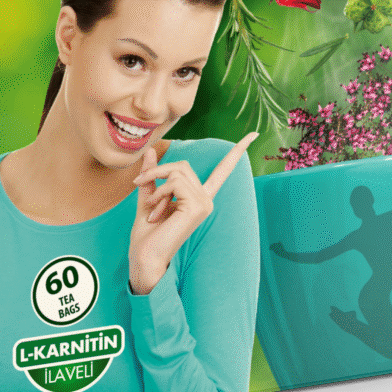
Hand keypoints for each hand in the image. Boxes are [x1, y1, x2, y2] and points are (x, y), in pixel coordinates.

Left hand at [127, 133, 258, 295]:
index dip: (237, 152)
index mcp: (198, 198)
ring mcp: (204, 203)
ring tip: (150, 207)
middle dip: (158, 171)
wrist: (146, 257)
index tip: (253, 135)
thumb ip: (152, 175)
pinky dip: (159, 193)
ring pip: (177, 171)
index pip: (223, 171)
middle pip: (183, 165)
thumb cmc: (147, 234)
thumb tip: (152, 151)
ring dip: (155, 184)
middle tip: (139, 184)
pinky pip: (174, 183)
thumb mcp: (148, 197)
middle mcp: (206, 199)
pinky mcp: (198, 207)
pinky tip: (156, 213)